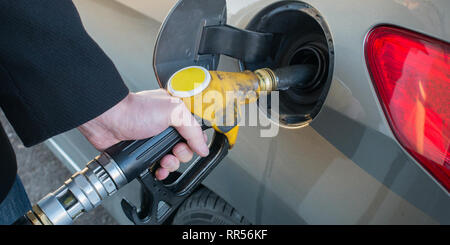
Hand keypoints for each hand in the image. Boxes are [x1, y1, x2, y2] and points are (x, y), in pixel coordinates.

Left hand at [77, 89, 208, 179]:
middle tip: (174, 151)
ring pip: (172, 160)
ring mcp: (154, 141)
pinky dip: (160, 171)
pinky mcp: (142, 153)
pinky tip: (158, 170)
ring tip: (164, 161)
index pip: (195, 132)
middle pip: (185, 149)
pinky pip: (157, 167)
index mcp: (175, 114)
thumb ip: (192, 129)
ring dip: (171, 164)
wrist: (108, 120)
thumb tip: (203, 147)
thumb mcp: (173, 112)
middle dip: (182, 155)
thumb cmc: (134, 110)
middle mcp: (165, 128)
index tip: (191, 146)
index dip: (196, 142)